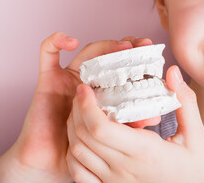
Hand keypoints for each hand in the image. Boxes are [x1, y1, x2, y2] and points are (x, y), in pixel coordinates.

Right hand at [0, 32, 158, 181]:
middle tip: (143, 44)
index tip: (152, 51)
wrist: (55, 162)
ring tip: (124, 46)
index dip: (137, 55)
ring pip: (87, 52)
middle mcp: (89, 80)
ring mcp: (69, 77)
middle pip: (108, 54)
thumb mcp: (114, 134)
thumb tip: (156, 116)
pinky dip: (56, 41)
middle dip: (126, 46)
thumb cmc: (86, 147)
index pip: (123, 64)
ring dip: (105, 45)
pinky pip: (47, 53)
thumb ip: (131, 123)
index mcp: (106, 89)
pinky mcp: (48, 79)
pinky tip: (72, 42)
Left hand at [66, 65, 203, 182]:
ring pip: (78, 153)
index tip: (85, 88)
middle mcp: (123, 168)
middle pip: (83, 136)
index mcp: (144, 151)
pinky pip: (78, 173)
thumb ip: (185, 103)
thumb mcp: (196, 138)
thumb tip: (173, 72)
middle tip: (82, 94)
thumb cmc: (193, 173)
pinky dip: (74, 153)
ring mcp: (113, 182)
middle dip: (76, 110)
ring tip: (81, 112)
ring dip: (73, 129)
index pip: (100, 128)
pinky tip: (82, 140)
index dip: (86, 105)